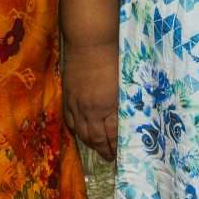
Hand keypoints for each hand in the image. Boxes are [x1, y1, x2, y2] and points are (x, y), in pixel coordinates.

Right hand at [63, 41, 118, 160]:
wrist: (90, 41)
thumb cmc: (114, 56)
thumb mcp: (126, 80)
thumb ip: (126, 100)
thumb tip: (131, 115)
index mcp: (109, 105)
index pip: (113, 134)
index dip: (117, 146)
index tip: (122, 153)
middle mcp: (92, 110)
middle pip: (96, 138)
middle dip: (104, 150)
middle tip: (109, 157)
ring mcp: (77, 104)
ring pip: (82, 132)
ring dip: (90, 143)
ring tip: (97, 149)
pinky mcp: (68, 97)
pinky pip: (70, 121)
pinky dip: (76, 131)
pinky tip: (81, 133)